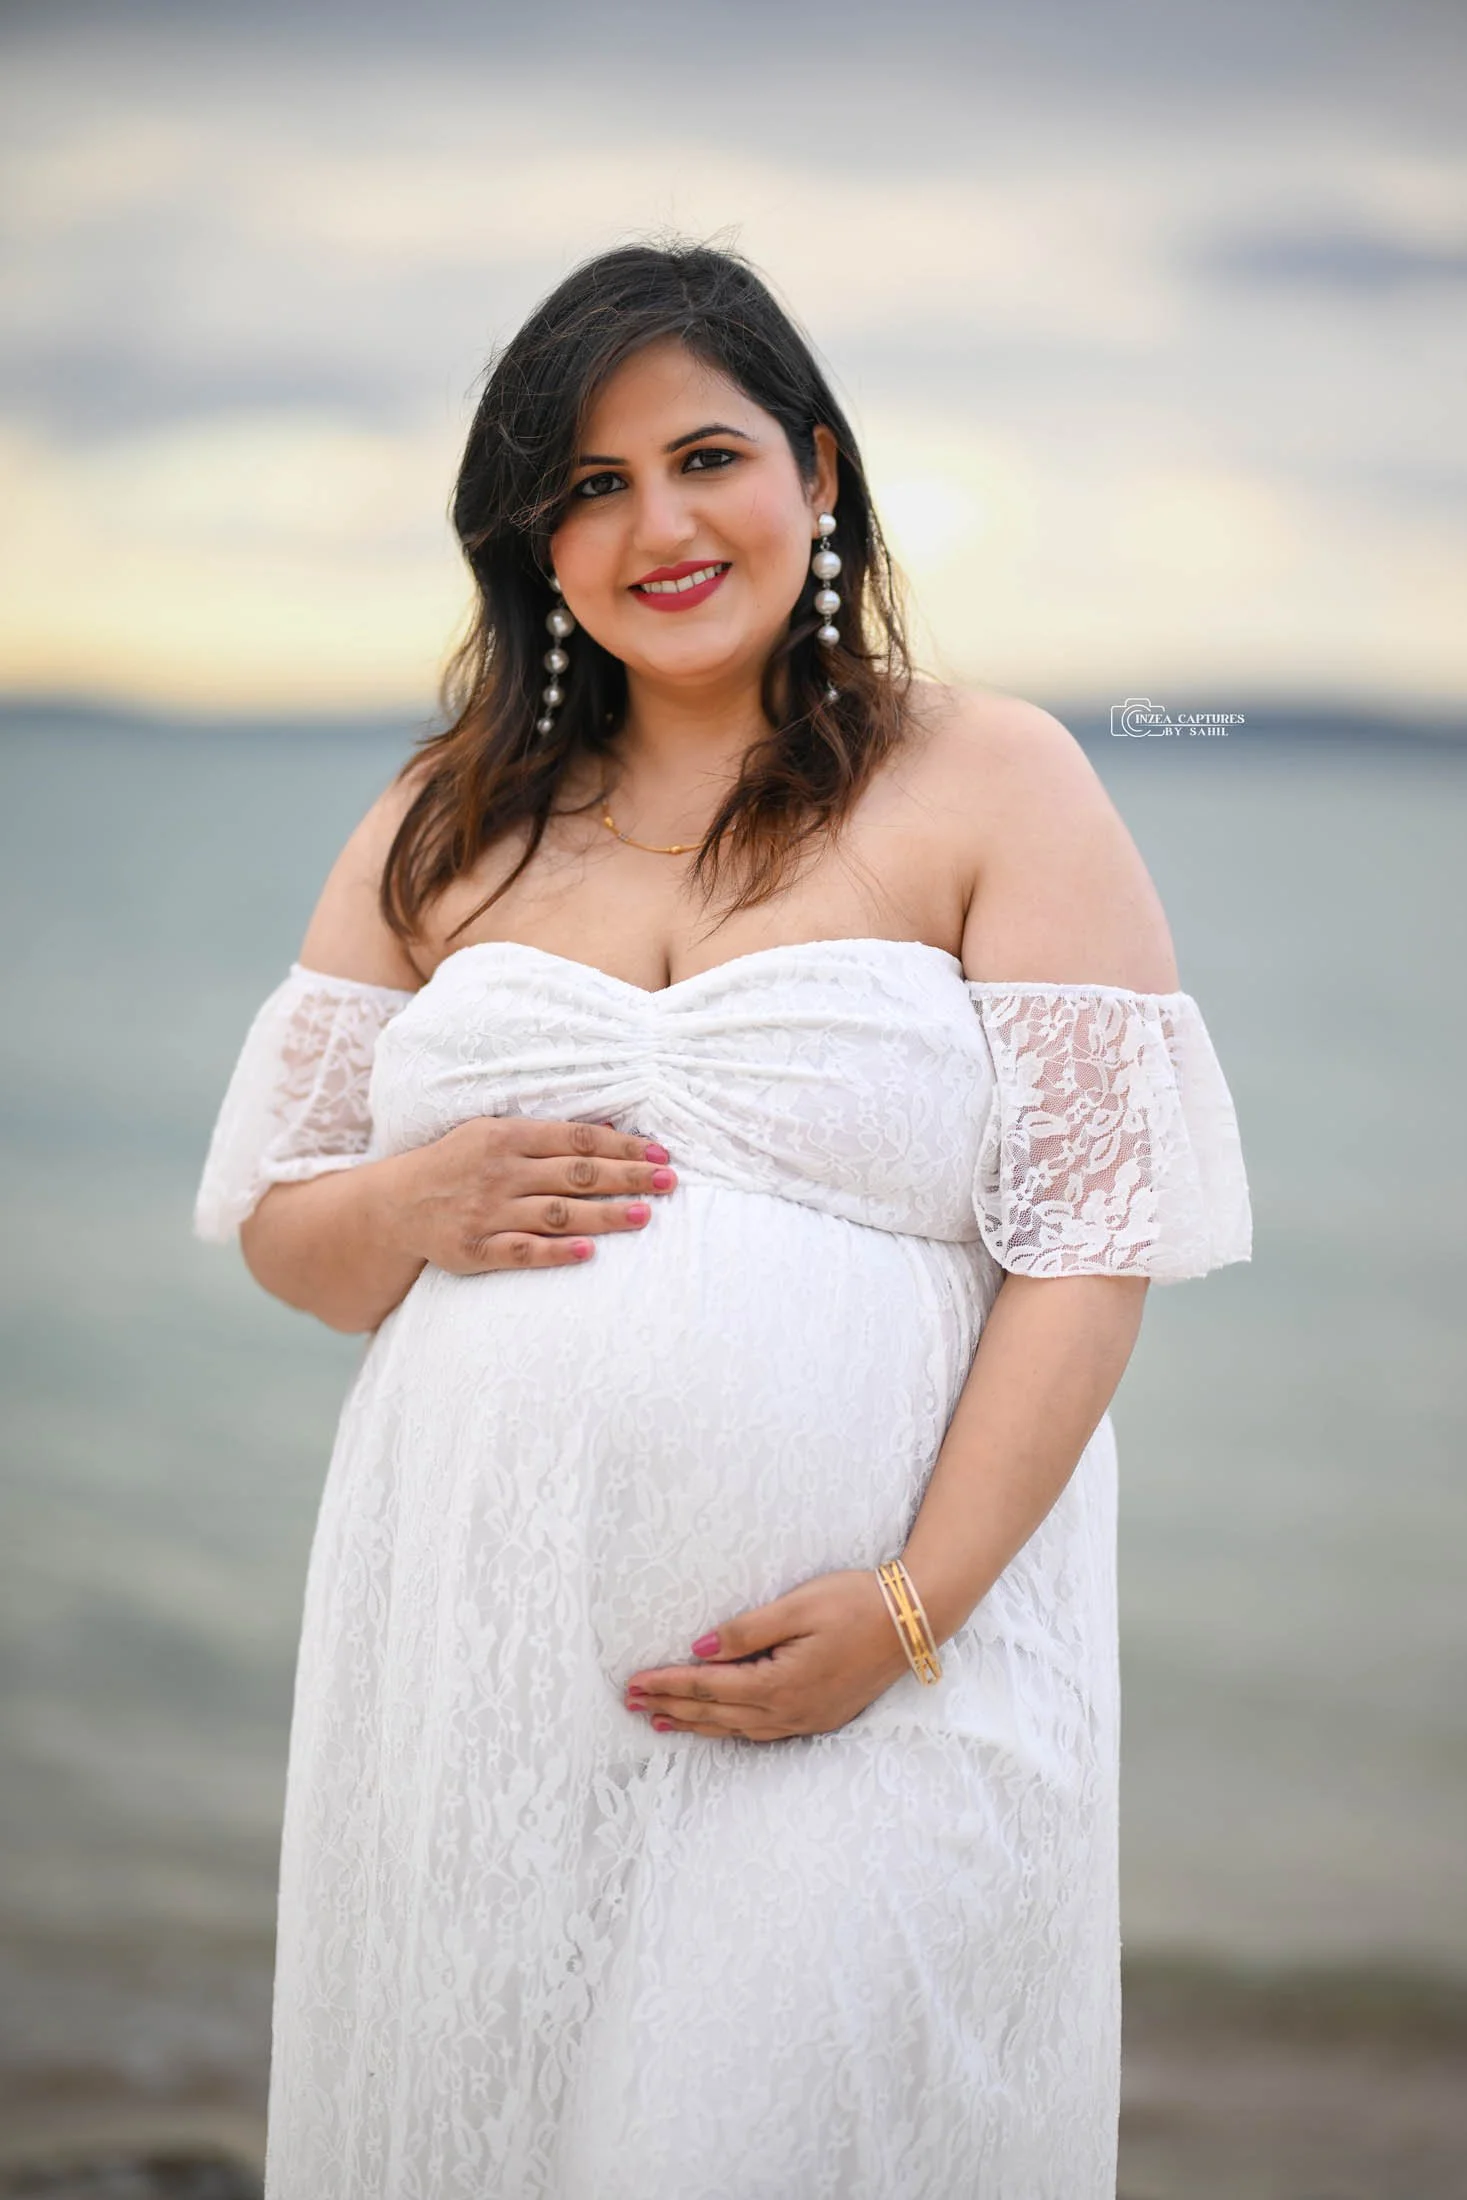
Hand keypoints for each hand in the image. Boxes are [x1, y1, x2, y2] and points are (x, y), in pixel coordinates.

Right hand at [375, 1116, 675, 1274]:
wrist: (398, 1204)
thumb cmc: (458, 1164)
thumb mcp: (494, 1134)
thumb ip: (547, 1136)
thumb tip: (610, 1131)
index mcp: (508, 1137)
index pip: (577, 1139)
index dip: (622, 1147)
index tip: (659, 1154)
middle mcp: (501, 1172)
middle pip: (576, 1174)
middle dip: (626, 1177)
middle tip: (668, 1181)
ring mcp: (489, 1212)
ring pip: (557, 1213)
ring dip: (603, 1215)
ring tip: (644, 1215)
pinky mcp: (477, 1249)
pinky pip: (522, 1252)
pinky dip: (556, 1252)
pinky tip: (588, 1252)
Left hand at [624, 1569, 910, 1741]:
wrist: (914, 1620)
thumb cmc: (856, 1602)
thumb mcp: (798, 1606)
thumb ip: (746, 1631)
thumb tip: (699, 1650)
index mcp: (780, 1683)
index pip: (709, 1687)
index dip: (668, 1685)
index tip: (633, 1684)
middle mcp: (790, 1710)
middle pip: (716, 1714)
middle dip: (671, 1709)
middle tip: (631, 1705)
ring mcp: (807, 1719)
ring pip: (737, 1728)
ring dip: (696, 1724)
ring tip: (662, 1722)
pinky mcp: (820, 1716)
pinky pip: (762, 1732)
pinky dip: (731, 1729)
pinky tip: (719, 1725)